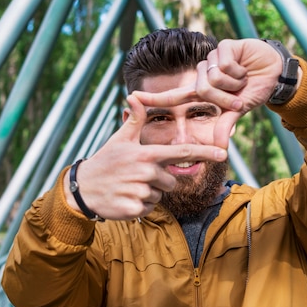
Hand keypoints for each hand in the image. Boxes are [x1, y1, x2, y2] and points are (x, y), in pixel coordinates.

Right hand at [64, 94, 227, 219]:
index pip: (182, 152)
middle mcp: (146, 172)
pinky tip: (125, 199)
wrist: (83, 187)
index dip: (204, 152)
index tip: (224, 154)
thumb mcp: (119, 139)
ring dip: (147, 194)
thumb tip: (134, 96)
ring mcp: (140, 191)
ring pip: (159, 197)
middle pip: (170, 182)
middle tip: (135, 177)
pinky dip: (139, 207)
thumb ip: (134, 120)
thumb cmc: (105, 161)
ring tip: (128, 187)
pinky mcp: (134, 209)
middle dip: (157, 182)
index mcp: (146, 154)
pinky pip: (149, 209)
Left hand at [133, 38, 298, 147]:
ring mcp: (211, 59)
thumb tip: (219, 148)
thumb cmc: (252, 90)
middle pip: (200, 90)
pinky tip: (245, 67)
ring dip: (234, 83)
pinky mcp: (223, 47)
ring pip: (212, 79)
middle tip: (238, 96)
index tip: (131, 99)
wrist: (273, 72)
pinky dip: (239, 72)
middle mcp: (202, 74)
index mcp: (202, 90)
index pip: (173, 96)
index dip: (153, 97)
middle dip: (224, 98)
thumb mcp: (237, 110)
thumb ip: (225, 125)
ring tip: (243, 79)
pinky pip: (224, 66)